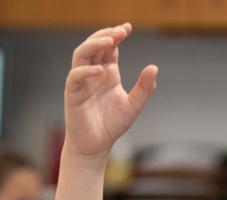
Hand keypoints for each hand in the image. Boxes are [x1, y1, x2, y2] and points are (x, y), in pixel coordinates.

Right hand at [63, 23, 156, 162]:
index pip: (109, 48)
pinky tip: (99, 70)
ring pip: (81, 54)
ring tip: (109, 41)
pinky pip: (75, 76)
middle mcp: (93, 73)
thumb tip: (154, 68)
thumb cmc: (112, 125)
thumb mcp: (134, 105)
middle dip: (106, 35)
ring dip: (93, 45)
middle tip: (120, 31)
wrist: (96, 145)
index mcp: (108, 73)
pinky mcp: (72, 93)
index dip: (116, 35)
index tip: (127, 28)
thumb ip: (144, 88)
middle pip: (94, 45)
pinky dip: (86, 71)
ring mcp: (81, 81)